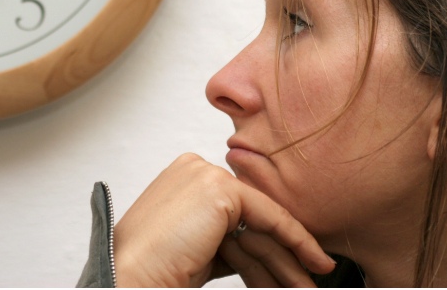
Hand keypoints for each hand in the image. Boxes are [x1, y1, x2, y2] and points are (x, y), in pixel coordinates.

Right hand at [112, 154, 333, 287]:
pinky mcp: (218, 188)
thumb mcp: (197, 249)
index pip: (234, 212)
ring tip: (311, 283)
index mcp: (182, 178)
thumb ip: (225, 240)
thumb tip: (261, 250)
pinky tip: (315, 260)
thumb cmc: (154, 271)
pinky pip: (270, 218)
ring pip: (262, 219)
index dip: (265, 242)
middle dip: (281, 254)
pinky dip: (297, 240)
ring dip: (291, 256)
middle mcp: (193, 169)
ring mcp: (205, 174)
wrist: (131, 278)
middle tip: (307, 279)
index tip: (292, 264)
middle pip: (250, 217)